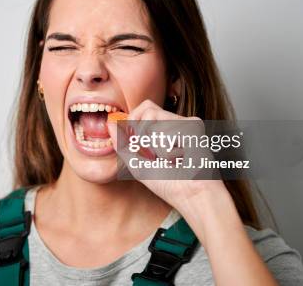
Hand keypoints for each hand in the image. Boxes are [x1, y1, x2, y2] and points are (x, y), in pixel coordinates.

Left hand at [107, 99, 227, 214]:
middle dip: (138, 129)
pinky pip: (166, 124)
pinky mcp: (193, 125)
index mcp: (164, 129)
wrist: (190, 195)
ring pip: (152, 114)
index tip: (136, 144)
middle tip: (149, 152)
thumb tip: (109, 122)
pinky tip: (176, 156)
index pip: (143, 110)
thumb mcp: (137, 163)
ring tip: (164, 156)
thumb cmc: (167, 183)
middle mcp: (175, 122)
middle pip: (146, 107)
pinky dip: (163, 143)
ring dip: (149, 139)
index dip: (133, 122)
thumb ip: (122, 143)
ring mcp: (185, 122)